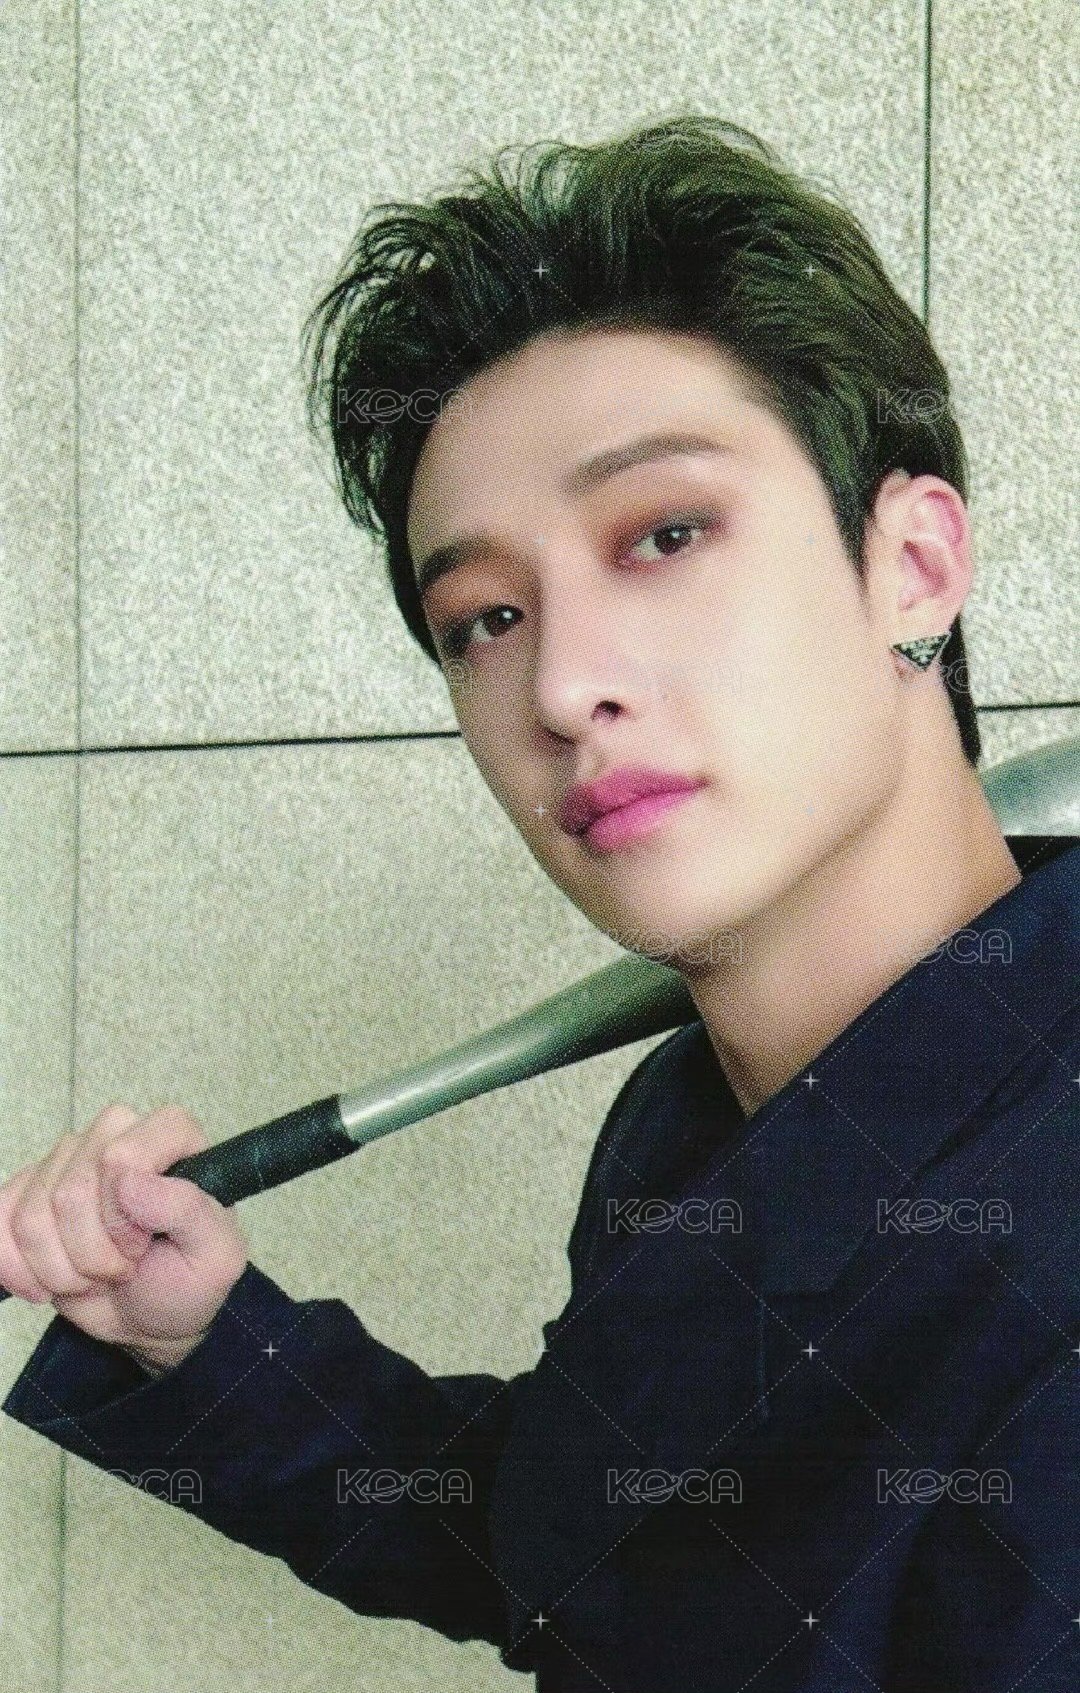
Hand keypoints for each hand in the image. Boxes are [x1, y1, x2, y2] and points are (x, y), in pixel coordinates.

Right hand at [0, 1104, 248, 1372]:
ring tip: (93, 1274)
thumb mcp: (214, 1256)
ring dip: (59, 1269)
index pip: (120, 1156)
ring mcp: (67, 1158)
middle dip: (92, 1254)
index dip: (121, 1217)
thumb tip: (132, 1182)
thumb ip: (188, 1211)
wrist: (148, 1314)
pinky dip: (18, 1269)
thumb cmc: (188, 1280)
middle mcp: (115, 1133)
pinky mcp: (26, 1189)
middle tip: (122, 1268)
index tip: (141, 1246)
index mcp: (171, 1134)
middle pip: (70, 1192)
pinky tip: (50, 1279)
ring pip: (29, 1216)